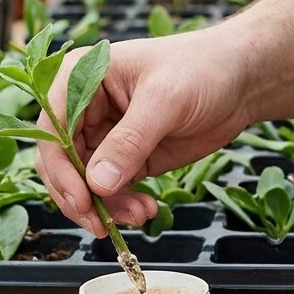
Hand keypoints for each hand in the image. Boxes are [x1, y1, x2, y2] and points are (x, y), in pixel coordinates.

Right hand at [35, 30, 253, 236]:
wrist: (240, 80)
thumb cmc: (202, 69)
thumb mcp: (164, 100)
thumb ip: (129, 141)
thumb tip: (97, 183)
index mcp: (80, 78)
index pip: (52, 130)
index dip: (60, 169)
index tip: (81, 200)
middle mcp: (84, 108)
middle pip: (61, 163)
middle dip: (79, 196)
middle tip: (101, 224)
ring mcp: (104, 136)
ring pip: (85, 182)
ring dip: (105, 206)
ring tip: (139, 215)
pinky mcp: (126, 158)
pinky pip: (110, 190)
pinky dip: (122, 206)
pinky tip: (146, 210)